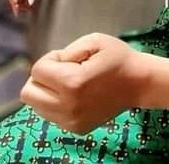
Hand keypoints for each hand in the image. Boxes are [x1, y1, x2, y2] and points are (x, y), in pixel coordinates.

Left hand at [20, 33, 151, 133]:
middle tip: (63, 70)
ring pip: (36, 106)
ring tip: (70, 82)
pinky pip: (50, 114)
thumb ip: (68, 50)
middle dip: (42, 77)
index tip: (69, 57)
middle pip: (29, 92)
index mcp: (72, 83)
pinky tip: (75, 94)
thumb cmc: (118, 58)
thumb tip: (53, 64)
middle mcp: (67, 106)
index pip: (37, 70)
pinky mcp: (75, 128)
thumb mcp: (95, 40)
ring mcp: (71, 121)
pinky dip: (56, 102)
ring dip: (47, 91)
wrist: (139, 83)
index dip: (51, 58)